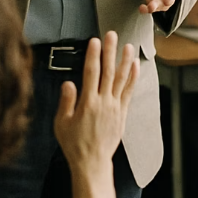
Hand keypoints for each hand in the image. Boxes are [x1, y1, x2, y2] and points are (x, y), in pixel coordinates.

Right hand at [54, 33, 138, 197]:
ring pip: (122, 79)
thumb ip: (66, 102)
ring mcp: (115, 107)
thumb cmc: (74, 144)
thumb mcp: (62, 124)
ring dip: (125, 61)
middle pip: (108, 72)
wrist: (92, 162)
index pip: (91, 73)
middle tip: (112, 35)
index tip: (95, 41)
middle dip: (110, 52)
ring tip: (128, 46)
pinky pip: (129, 92)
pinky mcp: (122, 113)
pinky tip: (135, 66)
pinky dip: (133, 78)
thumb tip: (68, 83)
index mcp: (87, 103)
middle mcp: (104, 102)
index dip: (94, 56)